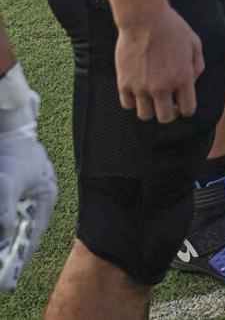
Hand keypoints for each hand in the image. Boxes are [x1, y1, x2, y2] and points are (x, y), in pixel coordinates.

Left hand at [0, 70, 56, 292]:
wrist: (8, 128)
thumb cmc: (13, 153)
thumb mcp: (8, 185)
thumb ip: (5, 212)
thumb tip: (2, 236)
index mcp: (45, 195)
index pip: (35, 231)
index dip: (24, 252)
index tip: (13, 272)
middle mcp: (38, 196)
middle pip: (24, 228)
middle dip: (12, 247)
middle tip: (4, 267)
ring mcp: (25, 191)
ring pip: (15, 221)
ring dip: (7, 235)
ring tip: (1, 251)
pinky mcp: (13, 187)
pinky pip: (9, 211)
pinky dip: (5, 223)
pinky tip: (1, 230)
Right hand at [115, 6, 204, 123]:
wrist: (145, 18)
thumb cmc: (173, 29)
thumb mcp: (195, 44)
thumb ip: (197, 68)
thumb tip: (191, 85)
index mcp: (183, 78)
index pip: (188, 110)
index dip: (186, 108)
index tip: (182, 102)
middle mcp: (162, 87)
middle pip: (165, 118)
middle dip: (169, 113)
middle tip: (168, 103)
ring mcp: (141, 87)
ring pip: (145, 115)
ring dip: (150, 108)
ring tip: (152, 96)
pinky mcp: (124, 83)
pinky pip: (128, 105)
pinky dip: (133, 101)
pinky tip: (138, 89)